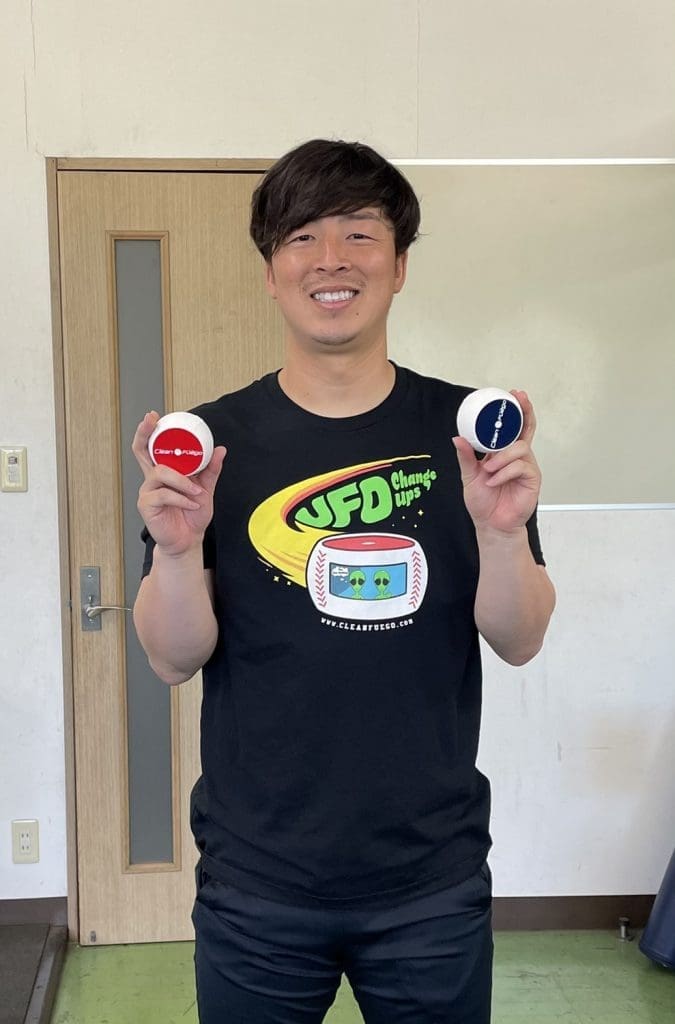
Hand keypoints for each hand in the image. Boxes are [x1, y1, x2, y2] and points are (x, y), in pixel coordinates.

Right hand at [132, 411, 226, 556]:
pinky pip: (165, 495)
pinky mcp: (147, 506)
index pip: (152, 447)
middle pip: (141, 451)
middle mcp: (152, 478)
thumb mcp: (205, 489)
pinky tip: (193, 504)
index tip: (154, 416)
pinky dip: (182, 499)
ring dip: (182, 480)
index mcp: (164, 471)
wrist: (189, 539)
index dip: (149, 430)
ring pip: (160, 473)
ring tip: (197, 492)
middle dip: (144, 433)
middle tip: (151, 421)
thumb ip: (211, 470)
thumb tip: (220, 450)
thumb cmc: (192, 514)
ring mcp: (148, 491)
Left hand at [452, 390, 540, 533]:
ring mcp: (526, 468)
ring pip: (520, 449)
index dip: (517, 411)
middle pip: (526, 429)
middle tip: (519, 399)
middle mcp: (518, 457)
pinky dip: (504, 473)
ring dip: (501, 458)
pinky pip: (520, 467)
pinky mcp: (532, 480)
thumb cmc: (484, 502)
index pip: (514, 428)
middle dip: (524, 412)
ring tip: (488, 470)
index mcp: (503, 453)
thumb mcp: (469, 476)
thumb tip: (457, 438)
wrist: (491, 525)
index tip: (514, 395)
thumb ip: (466, 457)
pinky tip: (493, 481)